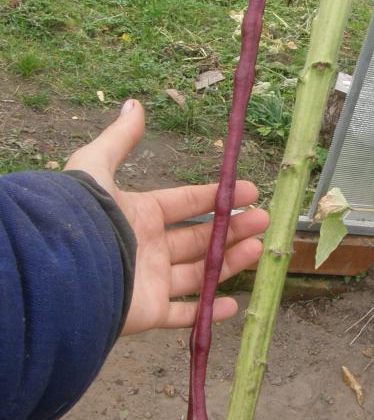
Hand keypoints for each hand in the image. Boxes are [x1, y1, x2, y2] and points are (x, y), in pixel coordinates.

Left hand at [65, 99, 268, 334]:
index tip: (249, 191)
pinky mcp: (149, 312)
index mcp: (139, 216)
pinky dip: (210, 312)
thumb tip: (135, 104)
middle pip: (198, 238)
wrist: (65, 268)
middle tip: (263, 220)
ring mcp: (149, 282)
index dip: (215, 197)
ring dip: (230, 262)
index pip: (185, 204)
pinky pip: (184, 315)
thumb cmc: (83, 217)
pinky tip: (235, 304)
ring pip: (199, 273)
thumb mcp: (96, 166)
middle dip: (232, 229)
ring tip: (259, 248)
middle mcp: (147, 248)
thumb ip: (118, 139)